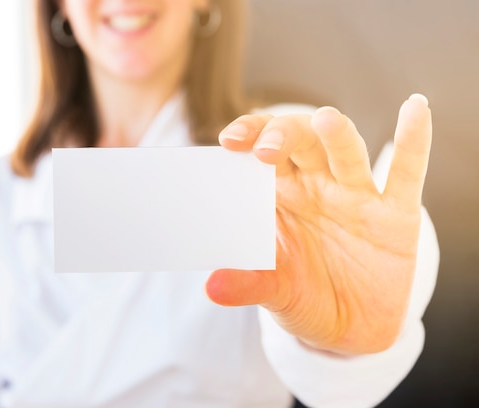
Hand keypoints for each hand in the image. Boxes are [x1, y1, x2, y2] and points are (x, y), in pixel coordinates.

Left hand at [205, 94, 431, 354]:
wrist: (353, 328)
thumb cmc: (305, 296)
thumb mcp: (276, 292)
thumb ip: (249, 283)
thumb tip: (213, 288)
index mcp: (281, 196)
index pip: (261, 151)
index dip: (249, 137)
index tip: (229, 140)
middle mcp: (317, 187)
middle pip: (301, 142)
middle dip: (283, 136)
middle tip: (265, 148)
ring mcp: (356, 197)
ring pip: (347, 152)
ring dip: (336, 135)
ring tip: (325, 120)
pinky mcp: (396, 215)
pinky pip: (407, 172)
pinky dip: (413, 141)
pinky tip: (415, 109)